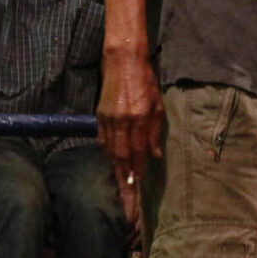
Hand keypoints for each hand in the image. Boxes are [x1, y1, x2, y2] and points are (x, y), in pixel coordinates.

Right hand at [98, 43, 164, 211]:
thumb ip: (155, 131)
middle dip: (124, 178)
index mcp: (138, 118)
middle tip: (126, 196)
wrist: (122, 61)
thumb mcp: (158, 105)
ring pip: (110, 151)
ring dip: (116, 168)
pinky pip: (102, 140)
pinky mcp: (99, 116)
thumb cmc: (145, 81)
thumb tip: (154, 155)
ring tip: (121, 184)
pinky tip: (113, 161)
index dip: (137, 171)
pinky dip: (108, 153)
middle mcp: (121, 121)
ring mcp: (107, 119)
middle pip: (120, 156)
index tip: (137, 188)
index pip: (137, 152)